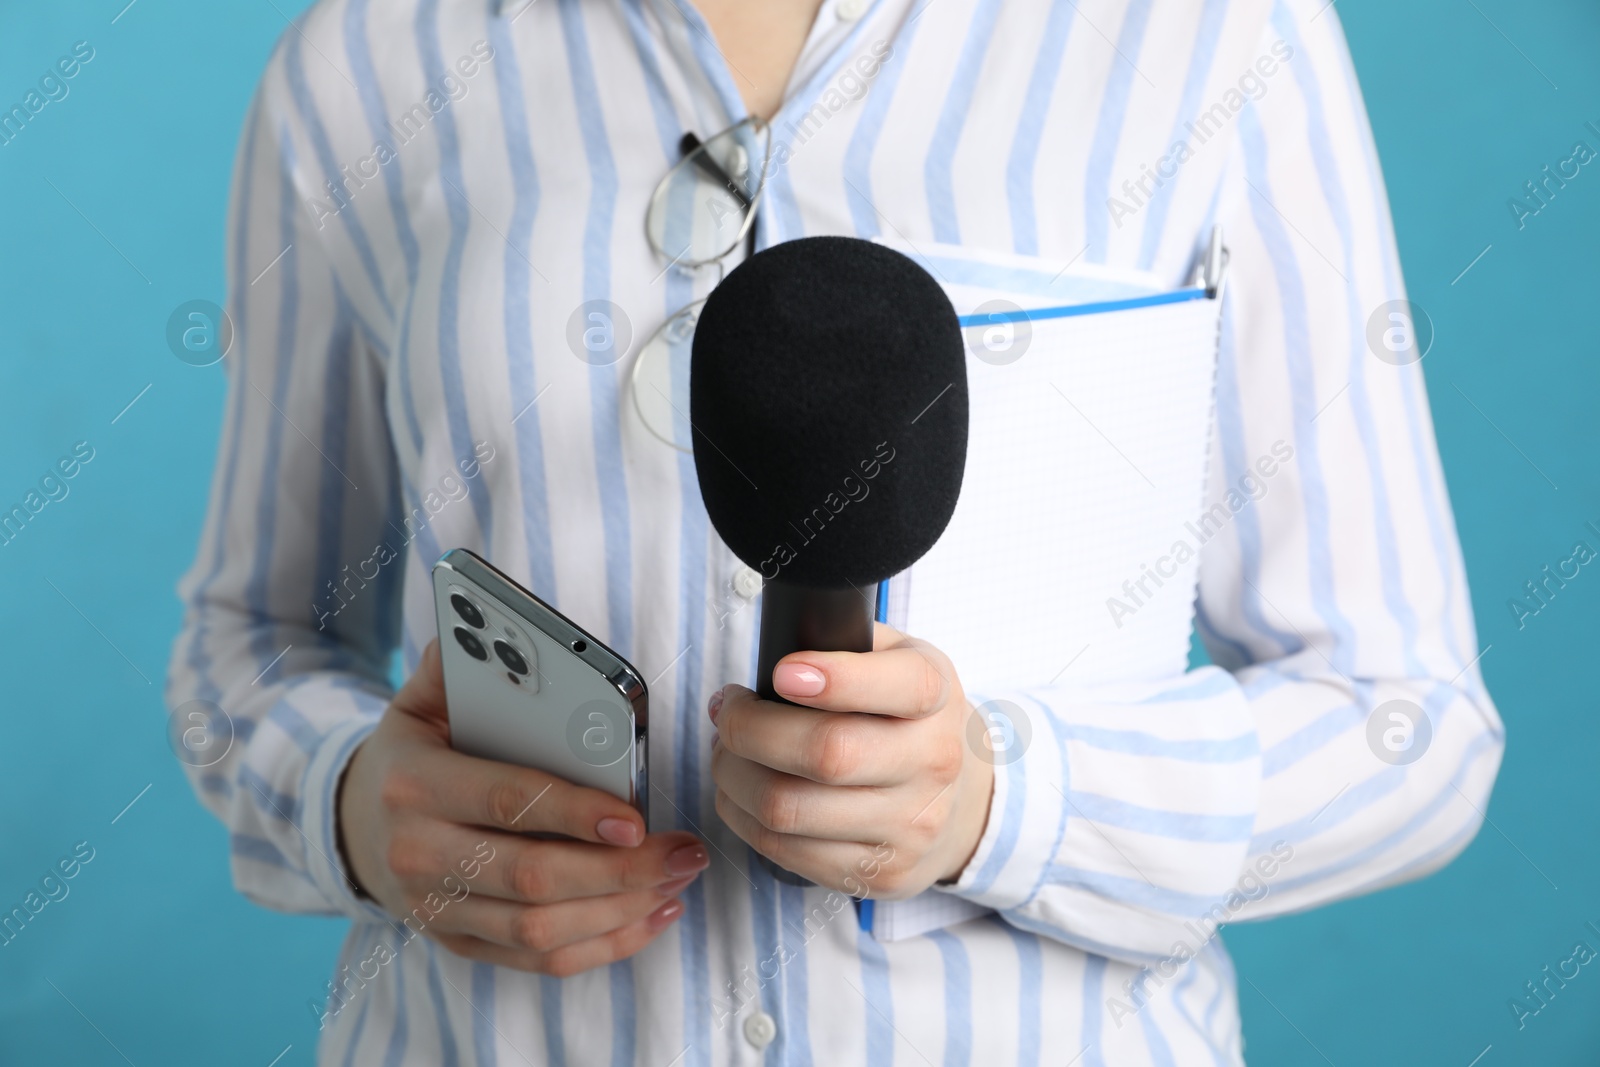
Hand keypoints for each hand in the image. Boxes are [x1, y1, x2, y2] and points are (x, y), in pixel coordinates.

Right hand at [337, 640, 708, 976]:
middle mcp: (419, 856)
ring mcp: (437, 909)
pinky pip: (538, 961)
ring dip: (622, 910)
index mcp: (413, 785)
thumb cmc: (410, 753)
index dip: (574, 812)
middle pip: (533, 878)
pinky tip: (651, 915)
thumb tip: (496, 625)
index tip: (634, 817)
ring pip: (540, 930)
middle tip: (682, 852)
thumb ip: (457, 663)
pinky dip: (603, 946)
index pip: (507, 802)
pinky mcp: (460, 943)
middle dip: (620, 871)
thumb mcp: (418, 701)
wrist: (353, 826)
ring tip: (677, 879)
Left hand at [709, 624, 994, 898]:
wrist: (962, 802)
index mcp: (937, 696)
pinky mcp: (881, 873)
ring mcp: (910, 826)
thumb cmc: (907, 718)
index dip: (836, 679)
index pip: (902, 687)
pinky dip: (743, 816)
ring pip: (790, 809)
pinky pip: (785, 850)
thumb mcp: (899, 661)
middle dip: (752, 729)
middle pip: (827, 754)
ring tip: (727, 751)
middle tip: (729, 712)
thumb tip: (772, 654)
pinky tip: (741, 791)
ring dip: (734, 775)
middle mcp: (933, 763)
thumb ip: (846, 643)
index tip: (784, 673)